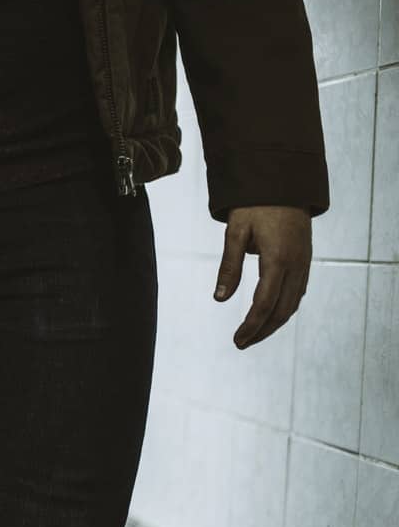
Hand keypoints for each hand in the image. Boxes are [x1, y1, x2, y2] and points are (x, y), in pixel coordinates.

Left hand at [213, 205, 311, 349]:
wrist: (284, 183)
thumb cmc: (255, 205)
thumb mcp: (235, 232)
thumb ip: (229, 267)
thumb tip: (219, 299)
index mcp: (278, 259)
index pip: (265, 303)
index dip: (251, 325)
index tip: (237, 340)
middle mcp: (297, 264)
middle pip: (282, 310)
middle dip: (262, 330)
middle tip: (241, 343)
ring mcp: (305, 263)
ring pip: (293, 304)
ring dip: (274, 323)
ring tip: (252, 335)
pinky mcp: (306, 260)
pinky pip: (298, 292)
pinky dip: (284, 308)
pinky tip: (270, 315)